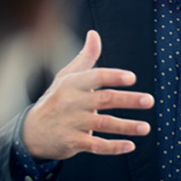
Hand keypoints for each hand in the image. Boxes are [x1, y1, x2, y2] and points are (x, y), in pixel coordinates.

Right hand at [22, 30, 153, 160]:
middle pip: (105, 99)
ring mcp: (72, 123)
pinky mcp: (73, 142)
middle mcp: (72, 102)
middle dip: (129, 100)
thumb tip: (94, 34)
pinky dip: (114, 147)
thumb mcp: (67, 76)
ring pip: (104, 124)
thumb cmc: (56, 99)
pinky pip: (97, 145)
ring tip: (146, 127)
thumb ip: (86, 56)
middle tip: (150, 100)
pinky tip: (130, 146)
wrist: (31, 132)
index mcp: (73, 83)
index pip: (96, 77)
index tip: (132, 78)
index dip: (114, 76)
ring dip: (127, 126)